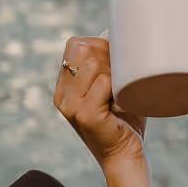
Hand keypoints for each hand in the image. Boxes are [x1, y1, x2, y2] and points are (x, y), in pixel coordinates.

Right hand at [53, 36, 146, 168]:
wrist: (125, 155)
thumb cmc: (124, 119)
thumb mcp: (111, 86)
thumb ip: (108, 63)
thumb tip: (115, 31)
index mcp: (64, 86)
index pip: (74, 44)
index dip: (99, 45)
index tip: (117, 63)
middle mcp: (62, 95)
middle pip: (83, 50)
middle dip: (108, 56)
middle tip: (122, 80)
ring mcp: (71, 105)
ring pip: (94, 64)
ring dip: (116, 73)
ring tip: (122, 93)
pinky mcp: (85, 115)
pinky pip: (105, 82)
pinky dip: (121, 88)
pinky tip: (123, 104)